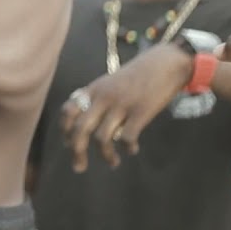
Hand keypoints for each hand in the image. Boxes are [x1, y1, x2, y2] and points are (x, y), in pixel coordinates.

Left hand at [60, 44, 190, 171]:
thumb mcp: (110, 82)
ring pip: (102, 138)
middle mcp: (103, 97)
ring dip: (105, 155)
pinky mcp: (140, 112)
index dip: (65, 130)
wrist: (165, 63)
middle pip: (80, 129)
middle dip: (77, 151)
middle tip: (79, 167)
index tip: (68, 144)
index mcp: (94, 89)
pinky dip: (127, 148)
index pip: (68, 111)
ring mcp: (121, 105)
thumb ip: (96, 97)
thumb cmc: (138, 75)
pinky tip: (132, 150)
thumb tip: (84, 121)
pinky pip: (126, 138)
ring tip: (113, 163)